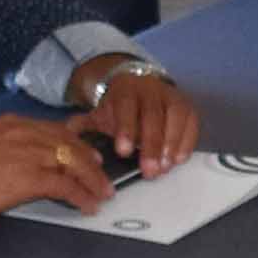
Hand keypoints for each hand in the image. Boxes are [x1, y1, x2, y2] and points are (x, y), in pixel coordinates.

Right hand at [0, 116, 116, 218]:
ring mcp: (31, 154)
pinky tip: (88, 205)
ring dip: (92, 181)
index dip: (73, 143)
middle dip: (89, 160)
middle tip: (100, 173)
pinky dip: (82, 196)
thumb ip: (6, 150)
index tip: (84, 151)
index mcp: (13, 124)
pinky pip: (67, 186)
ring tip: (102, 192)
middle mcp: (26, 133)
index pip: (54, 130)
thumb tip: (15, 165)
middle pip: (70, 144)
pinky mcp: (32, 177)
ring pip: (75, 163)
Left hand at [73, 60, 200, 172]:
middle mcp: (150, 90)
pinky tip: (179, 158)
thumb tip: (65, 137)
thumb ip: (83, 126)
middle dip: (152, 145)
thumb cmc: (120, 108)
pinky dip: (187, 140)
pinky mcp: (187, 105)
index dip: (126, 129)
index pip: (126, 107)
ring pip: (175, 117)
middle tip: (149, 170)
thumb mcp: (100, 113)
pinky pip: (192, 121)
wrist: (139, 86)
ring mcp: (170, 96)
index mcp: (124, 90)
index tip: (123, 151)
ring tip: (166, 167)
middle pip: (153, 116)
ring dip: (172, 144)